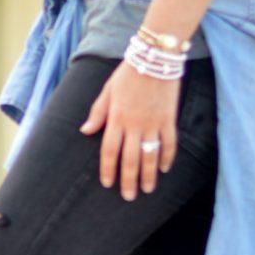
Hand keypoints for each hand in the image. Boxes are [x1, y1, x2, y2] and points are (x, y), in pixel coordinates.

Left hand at [80, 60, 179, 199]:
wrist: (155, 58)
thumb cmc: (128, 73)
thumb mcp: (107, 90)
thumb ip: (98, 112)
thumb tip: (86, 131)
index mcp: (116, 118)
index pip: (110, 151)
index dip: (108, 169)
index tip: (107, 184)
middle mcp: (134, 124)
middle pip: (130, 159)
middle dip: (129, 180)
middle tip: (129, 197)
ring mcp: (153, 123)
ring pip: (150, 155)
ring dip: (148, 175)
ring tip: (147, 190)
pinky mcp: (169, 119)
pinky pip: (169, 143)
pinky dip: (167, 157)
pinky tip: (164, 169)